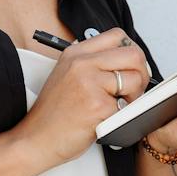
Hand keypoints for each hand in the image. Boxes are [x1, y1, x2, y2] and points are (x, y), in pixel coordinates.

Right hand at [15, 28, 151, 171]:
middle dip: (141, 74)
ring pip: (135, 79)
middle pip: (134, 54)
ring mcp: (89, 83)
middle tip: (132, 90)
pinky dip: (122, 116)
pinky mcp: (97, 105)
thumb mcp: (67, 75)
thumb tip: (129, 60)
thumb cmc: (53, 114)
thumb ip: (94, 63)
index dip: (131, 51)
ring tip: (116, 107)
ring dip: (134, 97)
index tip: (130, 67)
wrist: (35, 139)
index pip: (118, 36)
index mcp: (76, 53)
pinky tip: (105, 120)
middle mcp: (82, 64)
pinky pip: (127, 106)